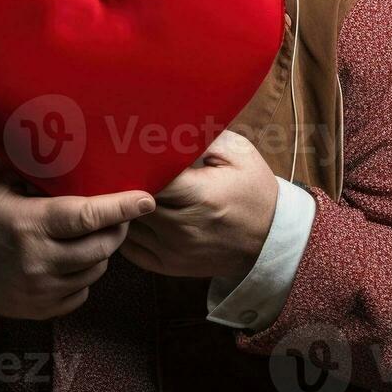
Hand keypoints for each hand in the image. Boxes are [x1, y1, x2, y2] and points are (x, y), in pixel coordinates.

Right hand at [0, 159, 154, 319]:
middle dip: (118, 227)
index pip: (87, 216)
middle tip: (118, 212)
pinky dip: (84, 274)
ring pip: (97, 269)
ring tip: (86, 234)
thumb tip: (62, 131)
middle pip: (102, 245)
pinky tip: (69, 259)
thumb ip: (30, 160)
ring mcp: (42, 290)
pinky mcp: (44, 310)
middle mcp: (38, 260)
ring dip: (101, 250)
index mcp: (29, 224)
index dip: (121, 206)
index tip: (146, 198)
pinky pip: (83, 292)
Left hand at [118, 130, 278, 278]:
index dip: (136, 163)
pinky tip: (132, 215)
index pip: (150, 177)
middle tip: (120, 166)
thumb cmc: (253, 190)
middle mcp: (183, 227)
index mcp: (201, 196)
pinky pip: (130, 249)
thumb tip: (168, 124)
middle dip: (125, 183)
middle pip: (132, 202)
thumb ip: (202, 137)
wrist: (271, 239)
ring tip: (124, 189)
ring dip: (123, 208)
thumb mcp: (238, 154)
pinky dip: (126, 231)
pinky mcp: (168, 267)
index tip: (132, 151)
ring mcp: (174, 251)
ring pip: (127, 226)